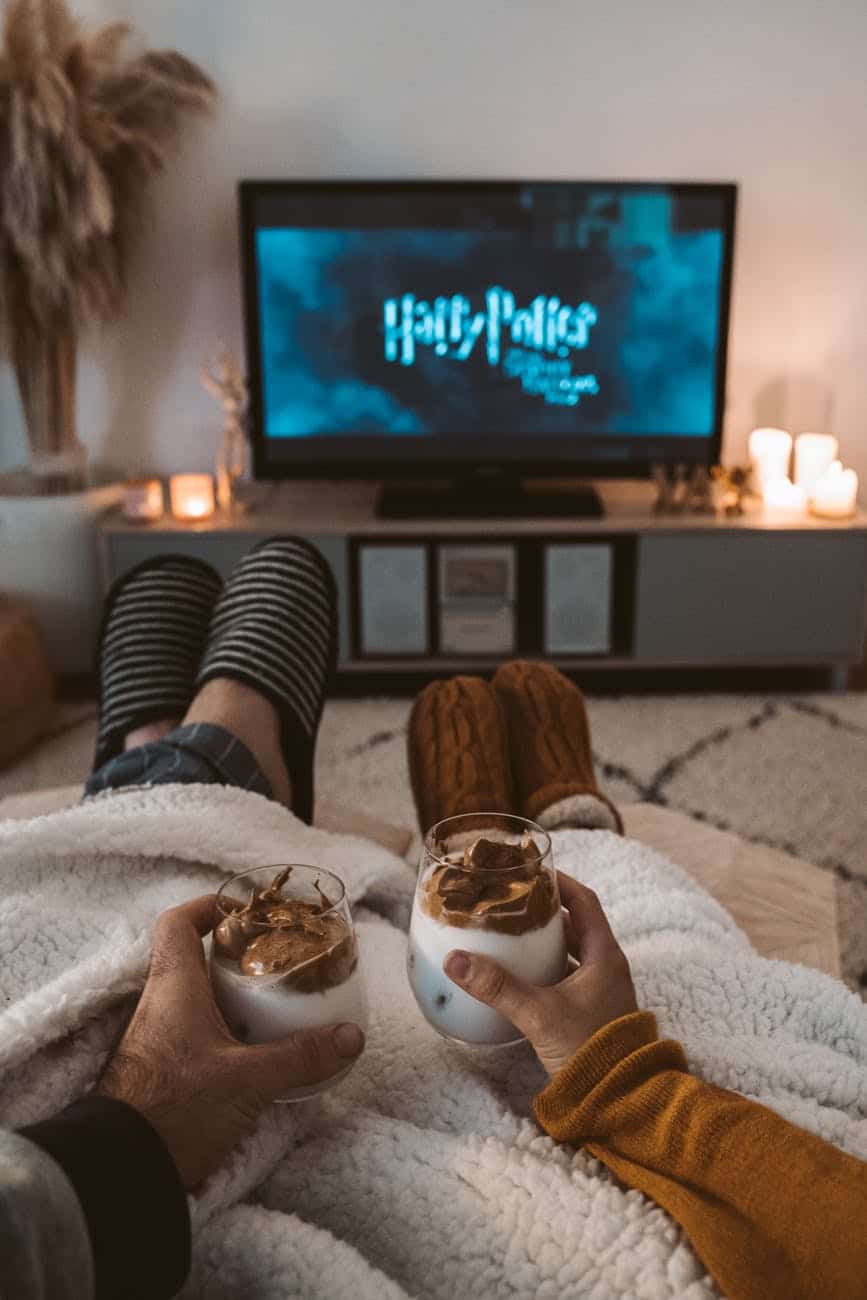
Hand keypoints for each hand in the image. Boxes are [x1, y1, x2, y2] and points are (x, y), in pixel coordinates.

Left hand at [96, 896, 364, 1189]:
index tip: (243, 910)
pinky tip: (254, 1052)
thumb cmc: (174, 1109)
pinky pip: (195, 1034)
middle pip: (194, 959)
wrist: (121, 1170)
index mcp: (174, 987)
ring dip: (232, 997)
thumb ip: (300, 1057)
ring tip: (274, 1005)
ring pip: (196, 998)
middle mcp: (159, 1004)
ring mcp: (157, 1039)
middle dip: (236, 956)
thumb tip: (350, 1037)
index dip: (208, 907)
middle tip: (275, 960)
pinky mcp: (161, 1071)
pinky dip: (225, 1032)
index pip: (177, 923)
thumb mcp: (247, 1081)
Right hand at [444, 872, 636, 1076]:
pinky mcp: (589, 1012)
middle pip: (575, 925)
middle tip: (512, 901)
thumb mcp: (539, 1014)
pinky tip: (519, 974)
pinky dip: (545, 968)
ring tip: (510, 932)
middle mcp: (606, 968)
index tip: (533, 871)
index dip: (560, 882)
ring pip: (571, 952)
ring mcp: (600, 991)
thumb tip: (456, 960)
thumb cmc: (590, 1051)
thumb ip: (498, 987)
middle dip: (544, 911)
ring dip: (544, 940)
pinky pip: (566, 977)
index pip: (584, 901)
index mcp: (605, 955)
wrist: (619, 1102)